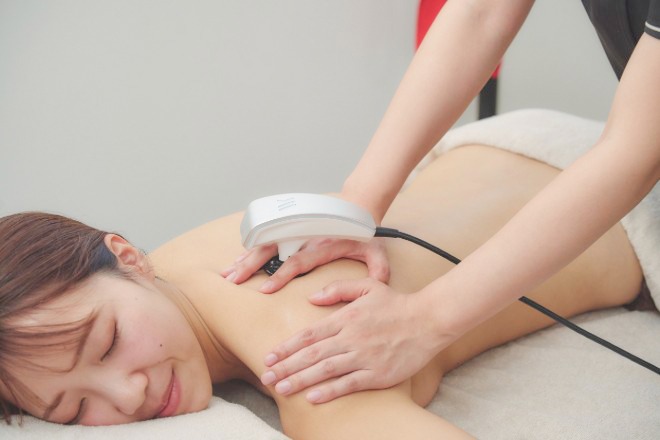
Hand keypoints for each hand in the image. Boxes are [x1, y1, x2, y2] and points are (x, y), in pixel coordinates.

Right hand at [221, 238, 389, 292]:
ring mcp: (295, 233)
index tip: (265, 289)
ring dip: (245, 259)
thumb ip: (378, 268)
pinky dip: (250, 248)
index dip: (281, 276)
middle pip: (272, 251)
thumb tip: (380, 284)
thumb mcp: (376, 250)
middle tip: (234, 281)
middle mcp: (303, 238)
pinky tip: (237, 261)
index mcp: (321, 246)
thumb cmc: (363, 233)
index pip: (297, 262)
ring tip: (227, 274)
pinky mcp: (291, 229)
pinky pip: (266, 238)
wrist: (357, 207)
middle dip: (251, 266)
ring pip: (264, 245)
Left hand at [259, 278, 448, 402]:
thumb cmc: (397, 303)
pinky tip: (313, 398)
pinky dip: (331, 391)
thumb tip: (311, 298)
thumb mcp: (367, 286)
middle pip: (312, 354)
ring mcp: (364, 356)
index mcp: (346, 317)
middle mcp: (351, 337)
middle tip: (266, 378)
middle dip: (286, 367)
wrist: (428, 319)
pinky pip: (350, 384)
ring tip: (281, 389)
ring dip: (301, 380)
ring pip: (326, 370)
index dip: (287, 346)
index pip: (309, 334)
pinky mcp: (378, 373)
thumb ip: (337, 289)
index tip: (269, 356)